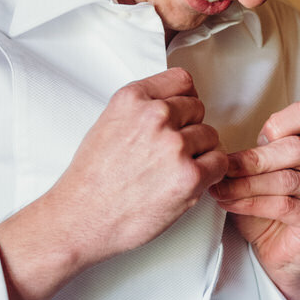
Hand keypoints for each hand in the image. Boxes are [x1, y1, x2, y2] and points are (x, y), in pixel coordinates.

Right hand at [0, 68, 226, 299]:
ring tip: (172, 172)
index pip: (181, 80)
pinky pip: (219, 163)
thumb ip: (141, 110)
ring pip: (210, 137)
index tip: (180, 115)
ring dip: (199, 153)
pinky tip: (187, 182)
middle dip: (189, 129)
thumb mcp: (108, 124)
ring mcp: (174, 145)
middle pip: (198, 109)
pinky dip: (209, 174)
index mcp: (133, 99)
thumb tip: (172, 105)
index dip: (183, 101)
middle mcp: (155, 116)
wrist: (80, 218)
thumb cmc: (91, 180)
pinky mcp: (189, 175)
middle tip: (169, 153)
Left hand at [209, 101, 299, 285]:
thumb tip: (220, 147)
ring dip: (246, 184)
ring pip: (286, 180)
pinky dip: (251, 204)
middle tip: (223, 167)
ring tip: (220, 188)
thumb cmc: (270, 205)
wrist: (280, 249)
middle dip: (253, 160)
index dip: (276, 124)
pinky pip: (284, 206)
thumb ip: (255, 153)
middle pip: (295, 149)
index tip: (251, 139)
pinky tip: (231, 203)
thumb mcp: (261, 170)